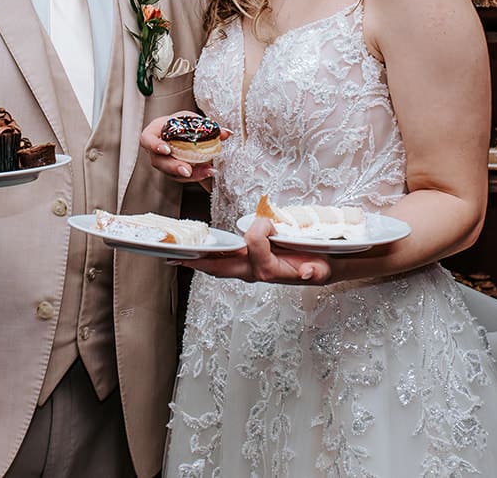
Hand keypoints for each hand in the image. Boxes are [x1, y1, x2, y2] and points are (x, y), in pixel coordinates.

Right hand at [140, 115, 229, 183]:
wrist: (183, 132)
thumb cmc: (181, 124)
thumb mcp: (192, 120)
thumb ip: (207, 126)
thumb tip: (226, 133)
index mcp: (155, 132)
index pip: (147, 139)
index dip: (154, 145)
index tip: (166, 150)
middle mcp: (155, 150)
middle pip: (159, 162)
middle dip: (174, 167)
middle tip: (187, 171)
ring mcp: (163, 162)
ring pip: (171, 173)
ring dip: (189, 174)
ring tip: (205, 172)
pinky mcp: (173, 171)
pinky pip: (181, 177)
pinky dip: (195, 175)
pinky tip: (207, 173)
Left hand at [179, 217, 331, 284]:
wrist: (321, 268)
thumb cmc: (319, 266)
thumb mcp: (320, 269)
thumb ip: (313, 271)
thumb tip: (308, 272)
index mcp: (271, 270)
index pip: (254, 250)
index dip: (259, 234)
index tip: (269, 224)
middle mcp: (255, 271)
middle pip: (222, 268)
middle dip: (200, 263)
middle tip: (175, 258)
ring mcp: (250, 267)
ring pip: (220, 266)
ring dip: (200, 261)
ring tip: (177, 256)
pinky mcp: (249, 261)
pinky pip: (225, 261)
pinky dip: (209, 257)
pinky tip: (195, 254)